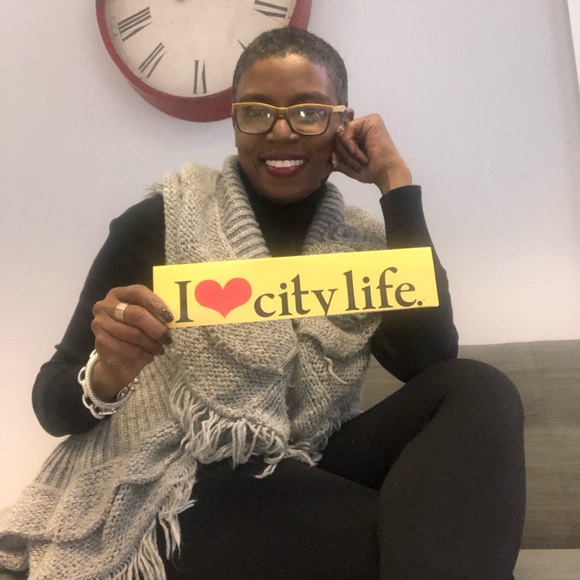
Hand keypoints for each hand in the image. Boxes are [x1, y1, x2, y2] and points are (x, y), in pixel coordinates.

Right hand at [90, 285, 172, 400]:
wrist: (118, 361)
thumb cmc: (136, 334)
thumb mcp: (146, 320)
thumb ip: (155, 313)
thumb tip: (172, 316)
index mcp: (119, 294)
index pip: (138, 292)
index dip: (156, 304)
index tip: (170, 317)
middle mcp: (105, 306)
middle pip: (135, 314)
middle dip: (156, 328)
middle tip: (167, 338)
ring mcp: (100, 323)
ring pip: (134, 334)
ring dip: (151, 344)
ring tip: (160, 348)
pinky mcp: (100, 341)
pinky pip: (128, 348)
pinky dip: (143, 354)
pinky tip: (149, 356)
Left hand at [333, 113, 411, 193]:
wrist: (385, 172)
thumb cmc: (370, 170)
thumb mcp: (348, 164)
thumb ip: (337, 156)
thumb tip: (326, 154)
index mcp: (358, 134)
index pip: (338, 137)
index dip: (337, 149)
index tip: (339, 162)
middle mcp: (362, 126)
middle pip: (338, 135)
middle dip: (343, 153)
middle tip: (356, 165)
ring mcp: (367, 121)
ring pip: (341, 133)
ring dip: (347, 152)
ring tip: (360, 161)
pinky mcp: (371, 120)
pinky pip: (348, 130)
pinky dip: (350, 145)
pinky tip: (358, 153)